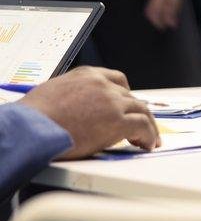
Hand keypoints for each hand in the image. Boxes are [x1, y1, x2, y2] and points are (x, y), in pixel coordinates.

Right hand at [21, 66, 159, 157]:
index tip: (127, 105)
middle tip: (142, 126)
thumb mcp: (52, 92)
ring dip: (148, 125)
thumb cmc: (32, 116)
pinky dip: (149, 136)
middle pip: (130, 97)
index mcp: (87, 75)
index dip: (124, 94)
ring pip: (141, 111)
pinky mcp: (116, 122)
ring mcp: (112, 103)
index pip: (116, 80)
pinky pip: (142, 127)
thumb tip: (74, 106)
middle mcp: (103, 85)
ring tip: (150, 139)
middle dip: (136, 112)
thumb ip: (72, 95)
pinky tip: (147, 144)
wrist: (29, 128)